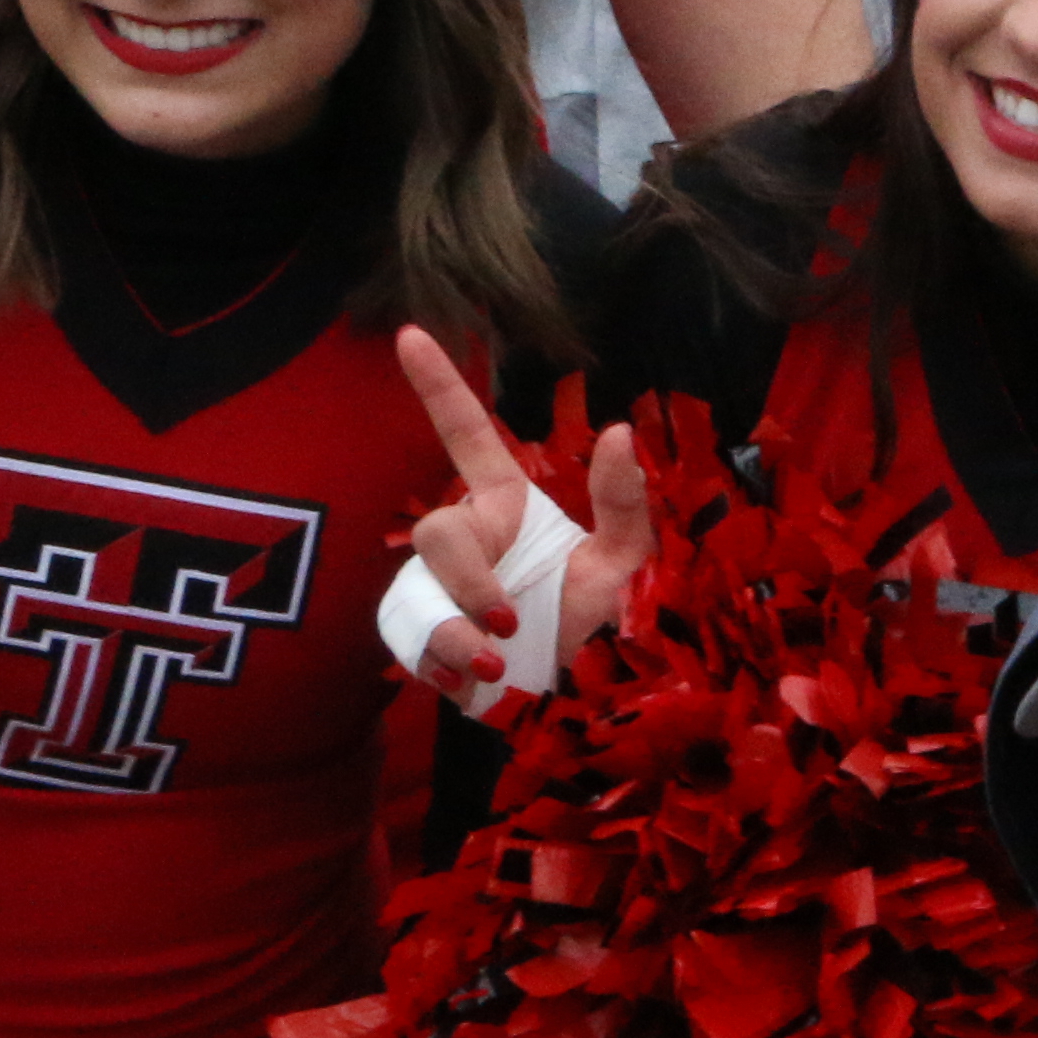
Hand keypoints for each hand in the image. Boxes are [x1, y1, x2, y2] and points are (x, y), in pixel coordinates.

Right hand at [393, 324, 650, 696]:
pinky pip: (411, 633)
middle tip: (511, 620)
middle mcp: (473, 541)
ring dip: (459, 627)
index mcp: (513, 508)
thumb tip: (619, 430)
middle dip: (469, 577)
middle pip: (438, 529)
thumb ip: (621, 500)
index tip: (409, 332)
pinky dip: (447, 660)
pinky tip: (483, 679)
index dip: (439, 385)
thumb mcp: (629, 562)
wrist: (592, 704)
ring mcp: (443, 589)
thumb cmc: (614, 628)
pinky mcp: (426, 636)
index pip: (467, 435)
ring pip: (419, 585)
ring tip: (501, 659)